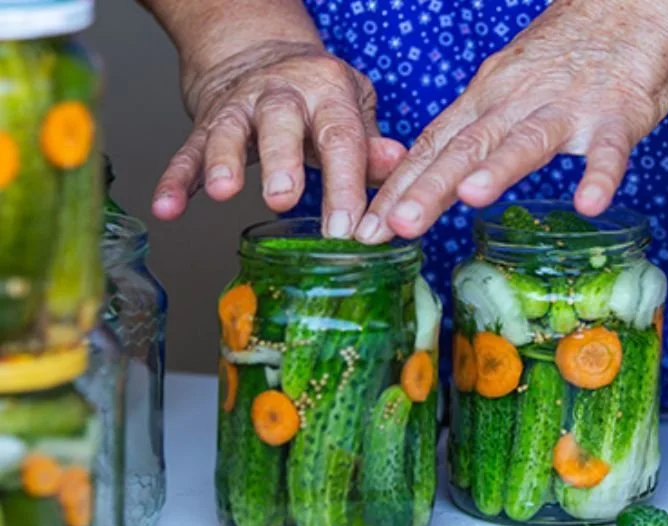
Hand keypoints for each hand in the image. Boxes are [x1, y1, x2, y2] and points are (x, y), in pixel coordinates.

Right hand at [152, 40, 405, 237]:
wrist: (260, 53)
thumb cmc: (317, 96)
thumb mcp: (353, 109)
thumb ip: (371, 144)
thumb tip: (397, 167)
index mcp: (328, 92)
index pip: (340, 138)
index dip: (344, 184)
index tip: (346, 227)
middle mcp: (283, 94)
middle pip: (281, 123)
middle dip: (282, 161)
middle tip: (284, 198)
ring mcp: (240, 106)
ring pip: (229, 131)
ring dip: (224, 162)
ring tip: (224, 192)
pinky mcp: (206, 123)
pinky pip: (188, 150)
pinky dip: (176, 179)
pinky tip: (167, 207)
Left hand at [355, 0, 667, 242]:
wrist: (632, 7)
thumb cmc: (568, 56)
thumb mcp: (508, 88)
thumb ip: (479, 131)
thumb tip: (442, 178)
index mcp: (487, 97)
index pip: (433, 146)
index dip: (398, 186)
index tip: (367, 225)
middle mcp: (517, 100)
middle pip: (464, 147)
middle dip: (426, 189)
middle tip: (394, 226)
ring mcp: (568, 106)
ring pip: (526, 141)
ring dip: (498, 168)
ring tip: (471, 197)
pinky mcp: (619, 113)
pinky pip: (609, 149)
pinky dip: (599, 174)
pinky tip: (588, 203)